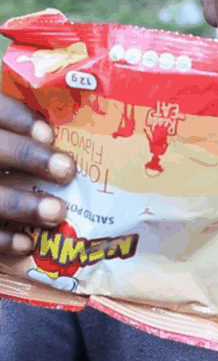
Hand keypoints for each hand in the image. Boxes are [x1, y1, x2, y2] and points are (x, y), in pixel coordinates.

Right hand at [0, 93, 74, 261]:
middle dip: (28, 156)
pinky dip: (2, 239)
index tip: (50, 134)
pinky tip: (27, 243)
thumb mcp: (6, 140)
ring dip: (21, 204)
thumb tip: (57, 138)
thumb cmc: (4, 163)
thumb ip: (18, 136)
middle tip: (67, 170)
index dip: (16, 118)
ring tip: (57, 212)